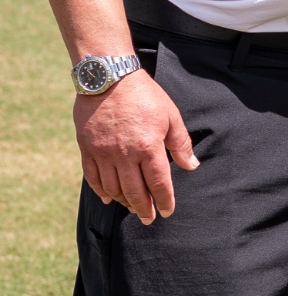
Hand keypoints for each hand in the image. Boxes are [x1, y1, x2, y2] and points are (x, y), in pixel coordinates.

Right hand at [73, 69, 198, 221]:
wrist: (109, 76)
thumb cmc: (144, 95)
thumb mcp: (171, 115)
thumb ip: (180, 143)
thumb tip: (191, 165)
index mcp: (149, 147)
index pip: (159, 183)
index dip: (164, 201)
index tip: (167, 211)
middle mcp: (125, 154)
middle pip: (135, 192)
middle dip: (144, 209)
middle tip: (149, 219)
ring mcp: (103, 152)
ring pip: (113, 188)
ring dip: (124, 202)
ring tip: (133, 208)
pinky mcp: (87, 147)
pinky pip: (92, 177)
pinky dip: (100, 190)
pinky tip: (108, 198)